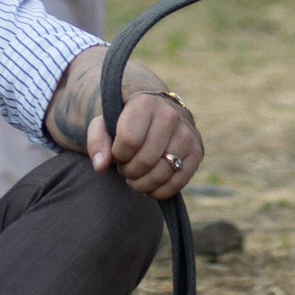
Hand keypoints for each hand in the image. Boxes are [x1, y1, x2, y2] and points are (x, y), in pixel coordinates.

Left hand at [87, 77, 204, 201]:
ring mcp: (187, 134)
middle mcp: (170, 115)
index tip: (117, 153)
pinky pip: (177, 184)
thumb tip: (100, 165)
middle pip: (145, 161)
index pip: (129, 141)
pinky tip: (150, 184)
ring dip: (142, 184)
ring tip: (136, 176)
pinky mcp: (197, 152)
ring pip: (161, 174)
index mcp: (145, 104)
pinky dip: (159, 191)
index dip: (118, 155)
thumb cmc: (127, 122)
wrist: (158, 113)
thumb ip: (97, 141)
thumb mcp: (105, 124)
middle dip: (129, 171)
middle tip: (126, 167)